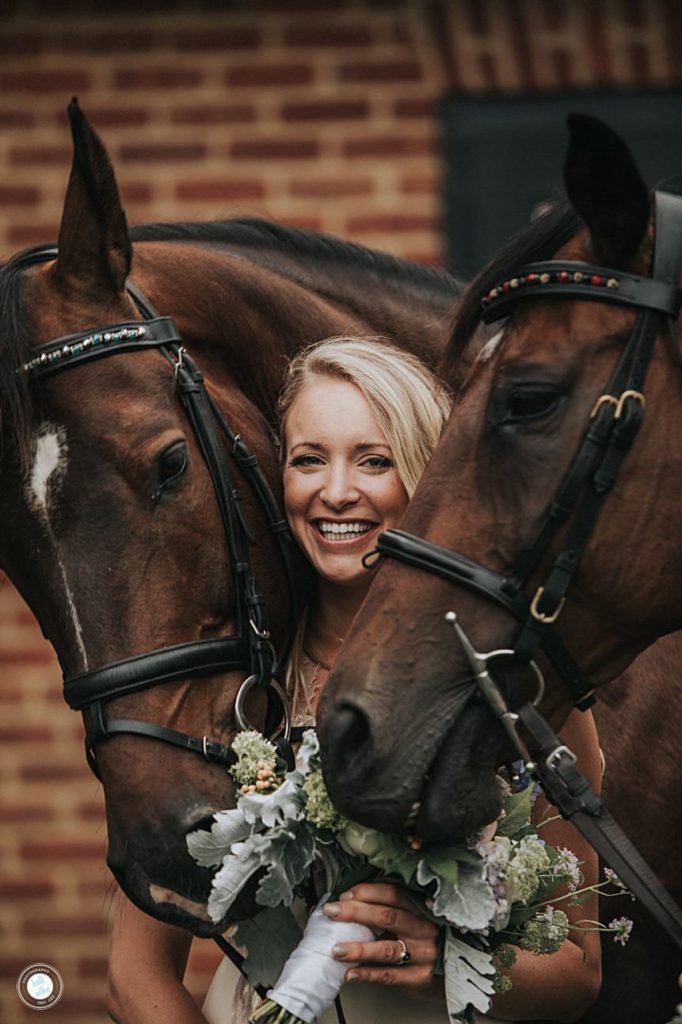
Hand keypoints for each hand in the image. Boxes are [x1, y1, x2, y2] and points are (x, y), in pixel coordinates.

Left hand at [323, 882, 440, 996]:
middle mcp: (422, 929)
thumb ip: (393, 908)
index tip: (345, 894)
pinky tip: (351, 973)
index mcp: (420, 909)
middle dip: (355, 912)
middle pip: (387, 916)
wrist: (454, 971)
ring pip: (386, 948)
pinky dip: (367, 974)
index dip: (367, 892)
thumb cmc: (428, 940)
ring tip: (337, 949)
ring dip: (358, 948)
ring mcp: (422, 954)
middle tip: (332, 911)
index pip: (393, 894)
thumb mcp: (417, 918)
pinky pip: (389, 975)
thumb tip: (352, 899)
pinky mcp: (418, 978)